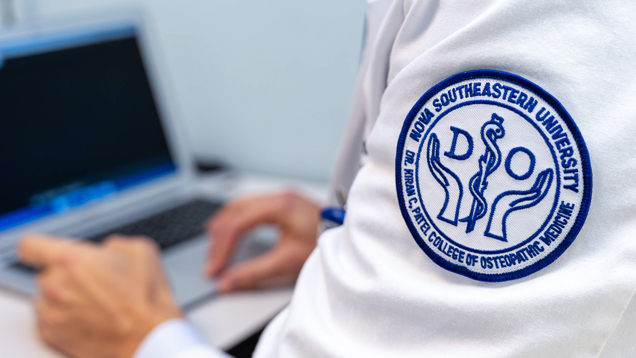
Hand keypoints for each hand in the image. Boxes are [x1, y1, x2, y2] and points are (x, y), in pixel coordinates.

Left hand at [18, 234, 182, 357]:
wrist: (151, 338)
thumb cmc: (147, 299)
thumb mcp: (140, 250)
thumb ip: (112, 244)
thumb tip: (106, 251)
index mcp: (71, 259)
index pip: (29, 245)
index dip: (40, 247)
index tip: (46, 251)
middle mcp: (55, 286)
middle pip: (45, 272)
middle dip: (66, 274)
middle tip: (95, 280)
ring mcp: (52, 314)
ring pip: (46, 298)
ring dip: (64, 297)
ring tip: (95, 303)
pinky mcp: (54, 337)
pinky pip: (49, 322)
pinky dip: (65, 319)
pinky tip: (91, 319)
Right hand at [205, 191, 320, 292]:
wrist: (353, 237)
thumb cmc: (327, 243)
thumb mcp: (289, 262)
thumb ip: (254, 273)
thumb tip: (228, 282)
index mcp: (280, 205)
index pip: (237, 224)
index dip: (221, 248)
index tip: (213, 268)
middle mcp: (279, 196)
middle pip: (235, 211)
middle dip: (219, 237)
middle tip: (211, 260)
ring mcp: (283, 197)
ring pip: (241, 205)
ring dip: (225, 225)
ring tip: (214, 245)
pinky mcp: (286, 203)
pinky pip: (251, 206)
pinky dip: (237, 220)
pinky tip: (232, 231)